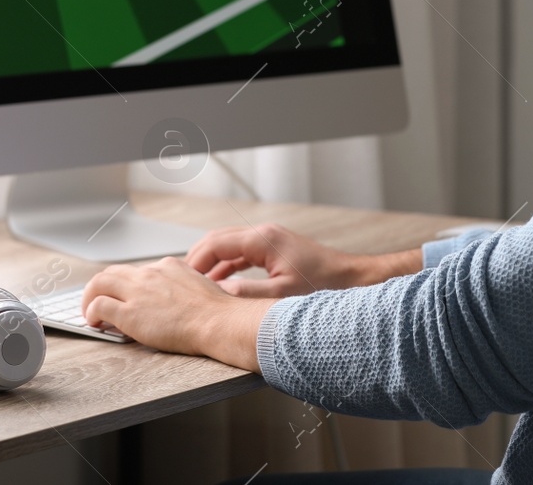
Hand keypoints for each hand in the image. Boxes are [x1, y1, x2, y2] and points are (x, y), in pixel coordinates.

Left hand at [81, 257, 271, 369]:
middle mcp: (150, 273)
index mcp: (168, 266)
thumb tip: (172, 300)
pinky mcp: (130, 312)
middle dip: (102, 285)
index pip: (138, 271)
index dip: (126, 284)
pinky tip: (94, 322)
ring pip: (100, 283)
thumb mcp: (198, 287)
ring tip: (89, 311)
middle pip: (113, 272)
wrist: (217, 321)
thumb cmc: (216, 312)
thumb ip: (181, 287)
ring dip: (90, 296)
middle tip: (97, 299)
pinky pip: (99, 305)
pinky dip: (91, 312)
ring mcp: (138, 291)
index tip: (123, 294)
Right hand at [186, 223, 419, 296]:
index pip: (216, 243)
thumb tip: (217, 294)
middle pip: (218, 240)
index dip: (195, 262)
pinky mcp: (275, 250)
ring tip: (195, 286)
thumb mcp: (282, 296)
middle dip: (197, 261)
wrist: (352, 280)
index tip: (180, 281)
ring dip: (211, 264)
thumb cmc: (324, 286)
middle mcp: (264, 235)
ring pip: (228, 247)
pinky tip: (219, 284)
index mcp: (263, 240)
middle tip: (181, 283)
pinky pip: (241, 254)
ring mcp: (269, 241)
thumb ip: (247, 295)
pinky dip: (226, 266)